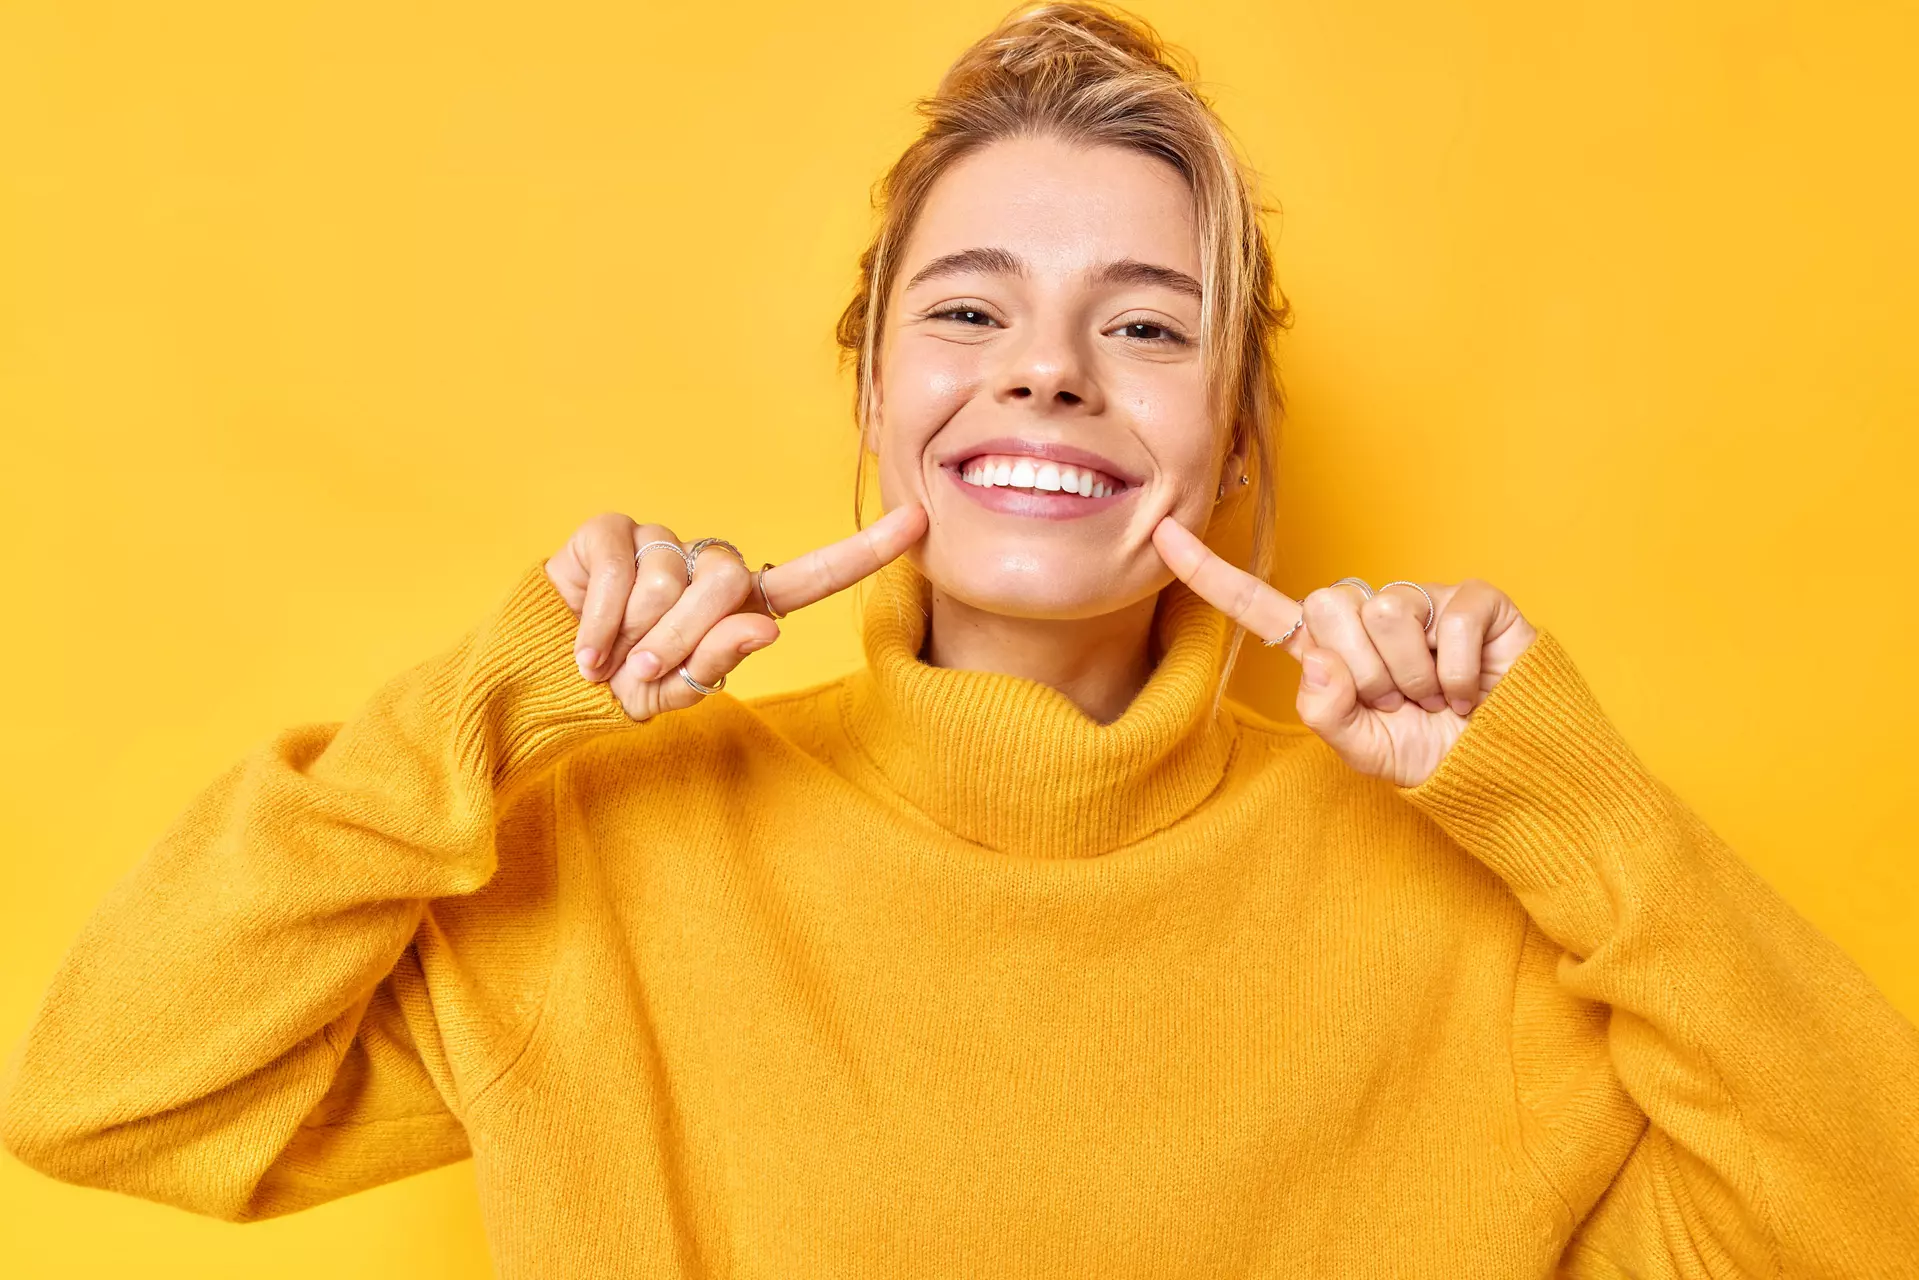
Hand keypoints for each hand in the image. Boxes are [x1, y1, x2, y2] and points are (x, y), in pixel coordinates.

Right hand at [545, 502, 928, 721]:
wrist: (547, 671)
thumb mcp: (672, 692)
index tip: (921, 521)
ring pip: (671, 579)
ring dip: (635, 634)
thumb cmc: (622, 682)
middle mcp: (706, 563)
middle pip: (727, 582)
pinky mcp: (610, 531)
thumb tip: (765, 627)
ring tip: (611, 657)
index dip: (866, 551)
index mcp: (740, 605)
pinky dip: (600, 623)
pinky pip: (621, 571)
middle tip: (645, 670)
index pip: (813, 575)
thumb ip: (715, 663)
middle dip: (683, 637)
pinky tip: (585, 649)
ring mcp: (659, 539)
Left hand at [1152, 516, 1536, 786]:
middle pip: (1330, 606)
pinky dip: (1459, 674)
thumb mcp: (1364, 751)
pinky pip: (1447, 622)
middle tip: (1400, 701)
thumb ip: (1327, 714)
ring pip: (1386, 613)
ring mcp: (1421, 603)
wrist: (1507, 770)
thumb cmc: (1432, 755)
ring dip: (1413, 676)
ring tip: (1436, 697)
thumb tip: (1318, 661)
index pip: (1259, 607)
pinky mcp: (1473, 600)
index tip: (1160, 533)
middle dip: (1365, 671)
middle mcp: (1368, 615)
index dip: (1210, 574)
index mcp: (1328, 649)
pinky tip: (1471, 691)